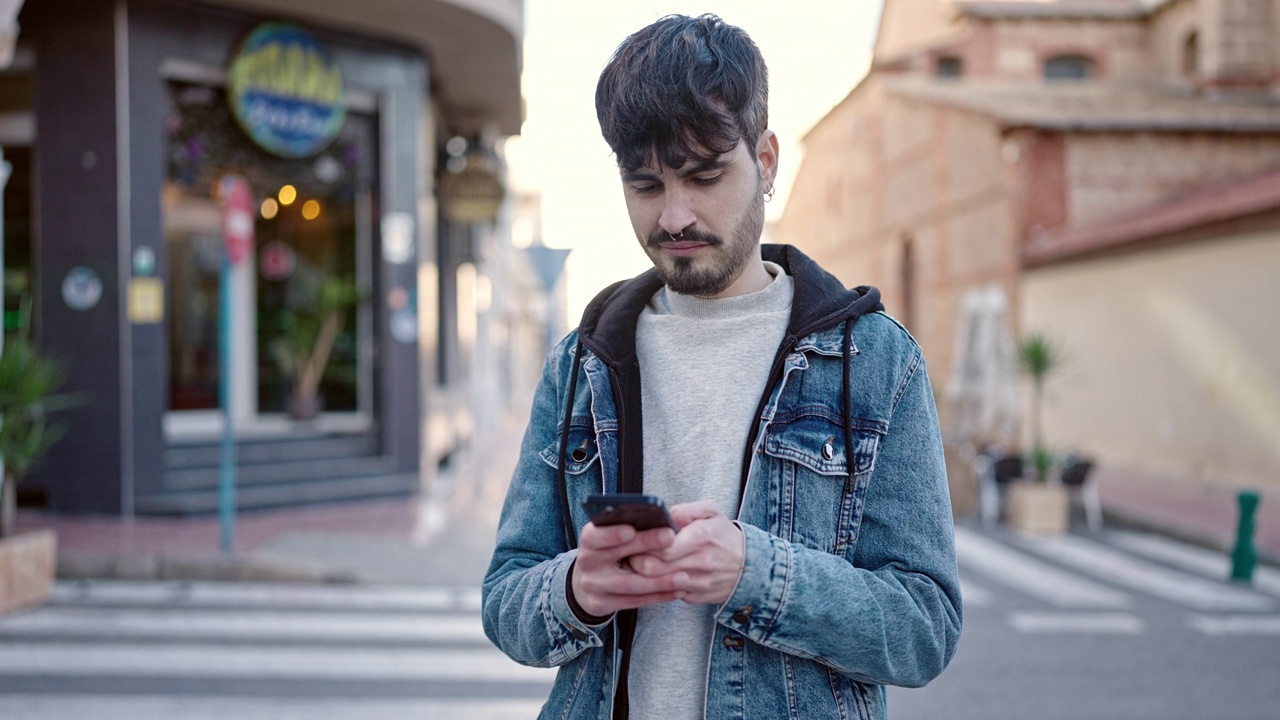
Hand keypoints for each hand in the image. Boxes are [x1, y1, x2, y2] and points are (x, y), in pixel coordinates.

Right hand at [571, 522, 686, 616]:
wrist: (589, 582)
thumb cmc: (610, 550)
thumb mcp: (612, 536)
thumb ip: (630, 527)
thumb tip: (661, 518)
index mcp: (589, 540)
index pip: (594, 536)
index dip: (611, 533)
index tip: (631, 529)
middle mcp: (587, 562)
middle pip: (615, 556)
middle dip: (644, 545)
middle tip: (671, 538)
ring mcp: (593, 585)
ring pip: (628, 584)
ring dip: (658, 581)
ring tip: (683, 576)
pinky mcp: (602, 604)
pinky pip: (634, 601)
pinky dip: (658, 596)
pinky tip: (677, 590)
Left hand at [628, 501, 743, 605]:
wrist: (750, 567)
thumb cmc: (724, 536)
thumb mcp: (711, 512)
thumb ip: (685, 510)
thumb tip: (662, 515)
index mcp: (701, 536)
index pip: (661, 545)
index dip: (642, 543)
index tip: (632, 539)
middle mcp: (700, 562)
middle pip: (652, 568)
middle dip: (634, 561)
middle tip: (628, 553)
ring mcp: (698, 582)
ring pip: (657, 584)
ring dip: (642, 576)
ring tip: (637, 564)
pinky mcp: (695, 597)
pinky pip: (668, 593)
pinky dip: (658, 586)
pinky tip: (655, 576)